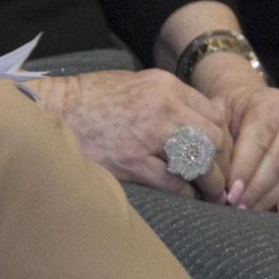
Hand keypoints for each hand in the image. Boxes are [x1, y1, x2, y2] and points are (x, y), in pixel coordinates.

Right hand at [33, 70, 233, 200]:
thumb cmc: (94, 98)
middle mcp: (162, 107)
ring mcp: (148, 135)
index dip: (222, 139)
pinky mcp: (133, 161)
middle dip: (221, 162)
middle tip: (218, 177)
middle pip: (214, 139)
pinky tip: (183, 194)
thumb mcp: (136, 84)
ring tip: (207, 191)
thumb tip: (204, 119)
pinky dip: (185, 193)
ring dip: (209, 182)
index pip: (214, 115)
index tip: (219, 154)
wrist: (55, 109)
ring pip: (201, 163)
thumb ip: (170, 98)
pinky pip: (176, 184)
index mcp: (164, 85)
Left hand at [195, 61, 278, 213]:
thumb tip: (215, 170)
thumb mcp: (221, 110)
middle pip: (278, 162)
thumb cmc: (235, 110)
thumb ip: (220, 135)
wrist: (256, 100)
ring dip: (271, 197)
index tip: (230, 192)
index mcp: (271, 105)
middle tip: (238, 206)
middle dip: (256, 188)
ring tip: (250, 210)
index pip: (258, 142)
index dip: (244, 169)